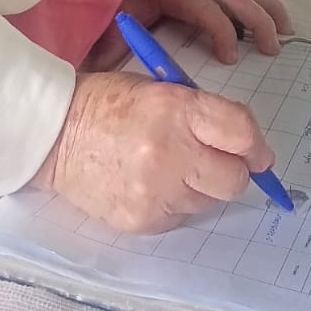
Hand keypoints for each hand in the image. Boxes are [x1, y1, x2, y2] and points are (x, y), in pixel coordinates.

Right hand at [29, 70, 274, 232]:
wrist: (53, 134)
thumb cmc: (108, 104)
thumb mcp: (160, 89)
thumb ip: (202, 114)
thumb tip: (245, 145)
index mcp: (176, 109)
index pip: (240, 134)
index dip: (256, 146)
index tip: (257, 153)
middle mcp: (170, 153)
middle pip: (234, 179)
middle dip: (234, 172)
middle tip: (218, 163)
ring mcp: (155, 192)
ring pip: (208, 202)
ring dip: (200, 187)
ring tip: (169, 168)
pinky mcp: (143, 221)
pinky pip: (180, 218)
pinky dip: (175, 203)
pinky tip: (150, 184)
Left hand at [81, 0, 293, 71]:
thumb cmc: (101, 13)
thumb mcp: (99, 35)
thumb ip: (106, 52)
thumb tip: (112, 78)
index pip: (200, 5)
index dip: (219, 29)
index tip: (230, 57)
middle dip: (254, 19)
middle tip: (269, 50)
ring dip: (265, 13)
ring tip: (283, 40)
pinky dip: (262, 10)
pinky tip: (279, 30)